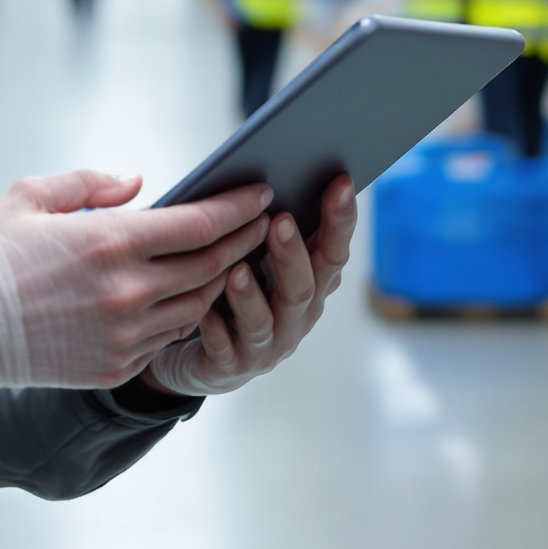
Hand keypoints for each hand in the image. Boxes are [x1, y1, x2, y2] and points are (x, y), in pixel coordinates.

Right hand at [0, 172, 271, 390]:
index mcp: (111, 240)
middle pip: (212, 265)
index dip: (238, 208)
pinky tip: (192, 297)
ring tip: (236, 259)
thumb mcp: (33, 196)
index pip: (200, 223)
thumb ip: (93, 183)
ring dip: (223, 280)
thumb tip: (140, 184)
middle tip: (267, 224)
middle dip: (247, 241)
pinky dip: (186, 315)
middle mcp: (128, 290)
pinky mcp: (115, 365)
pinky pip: (167, 339)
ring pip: (198, 306)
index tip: (262, 194)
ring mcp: (125, 334)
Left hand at [139, 174, 356, 400]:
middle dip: (293, 254)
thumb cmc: (236, 297)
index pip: (333, 253)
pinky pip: (225, 351)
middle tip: (281, 220)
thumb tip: (269, 181)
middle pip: (303, 288)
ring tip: (237, 270)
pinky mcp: (231, 367)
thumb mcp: (259, 262)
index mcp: (309, 287)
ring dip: (252, 296)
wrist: (208, 360)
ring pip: (265, 322)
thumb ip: (271, 232)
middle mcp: (295, 319)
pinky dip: (217, 332)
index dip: (340, 221)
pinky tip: (206, 316)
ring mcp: (265, 347)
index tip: (341, 182)